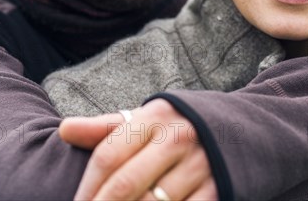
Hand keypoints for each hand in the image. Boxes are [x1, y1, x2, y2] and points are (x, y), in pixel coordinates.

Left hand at [59, 99, 216, 199]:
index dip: (86, 188)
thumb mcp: (148, 119)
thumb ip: (107, 128)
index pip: (108, 156)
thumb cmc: (181, 127)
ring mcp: (201, 166)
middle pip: (125, 186)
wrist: (244, 128)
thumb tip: (63, 130)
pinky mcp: (219, 191)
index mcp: (156, 117)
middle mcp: (179, 139)